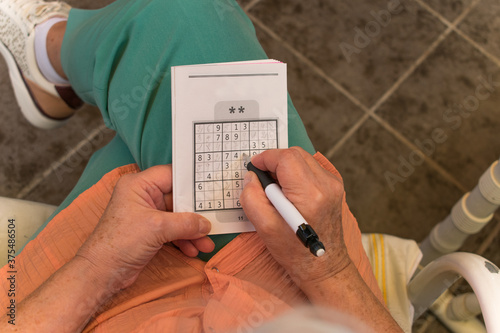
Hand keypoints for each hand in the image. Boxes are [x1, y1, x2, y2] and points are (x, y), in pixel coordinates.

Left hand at [76, 165, 214, 291]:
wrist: (101, 274)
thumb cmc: (118, 243)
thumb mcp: (157, 228)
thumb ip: (185, 223)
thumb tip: (205, 224)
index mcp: (139, 185)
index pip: (171, 175)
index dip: (191, 181)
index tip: (210, 187)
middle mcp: (143, 197)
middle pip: (178, 198)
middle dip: (195, 214)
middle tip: (213, 219)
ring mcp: (147, 215)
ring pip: (178, 217)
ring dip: (192, 231)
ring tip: (206, 243)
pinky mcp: (149, 232)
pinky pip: (173, 230)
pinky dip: (184, 239)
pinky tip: (193, 249)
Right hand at [240, 147, 350, 290]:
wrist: (324, 266)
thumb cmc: (295, 252)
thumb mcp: (264, 228)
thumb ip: (252, 197)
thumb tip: (251, 176)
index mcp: (310, 194)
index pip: (286, 158)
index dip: (266, 159)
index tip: (254, 168)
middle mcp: (326, 185)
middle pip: (295, 154)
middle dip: (275, 161)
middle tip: (263, 179)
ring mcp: (333, 184)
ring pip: (303, 159)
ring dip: (285, 166)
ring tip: (276, 188)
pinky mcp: (334, 187)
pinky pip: (310, 168)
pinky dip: (296, 173)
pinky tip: (289, 192)